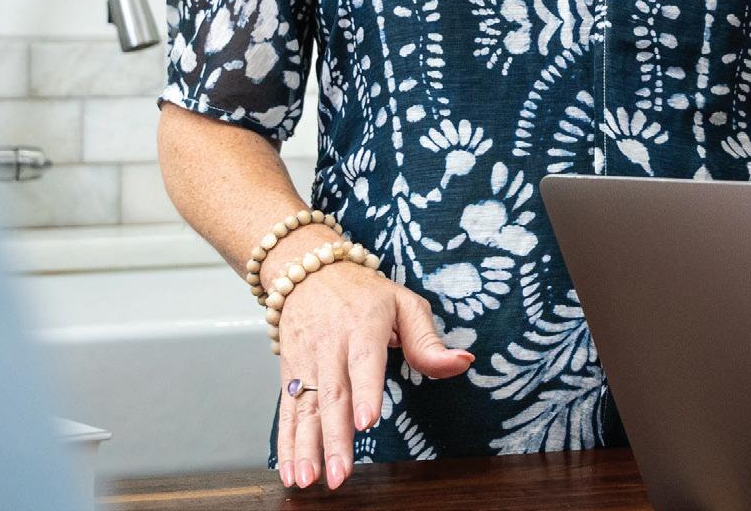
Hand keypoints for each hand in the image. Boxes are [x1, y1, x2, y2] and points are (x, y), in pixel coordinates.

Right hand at [271, 229, 473, 490]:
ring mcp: (306, 361)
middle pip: (332, 394)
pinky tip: (292, 470)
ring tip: (310, 480)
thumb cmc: (363, 293)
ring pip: (304, 407)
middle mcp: (331, 345)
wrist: (308, 271)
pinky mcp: (289, 374)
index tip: (366, 422)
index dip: (365, 392)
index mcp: (363, 325)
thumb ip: (429, 342)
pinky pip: (287, 411)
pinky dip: (287, 443)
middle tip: (340, 474)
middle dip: (335, 438)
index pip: (364, 361)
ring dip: (306, 447)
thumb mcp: (405, 305)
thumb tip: (463, 362)